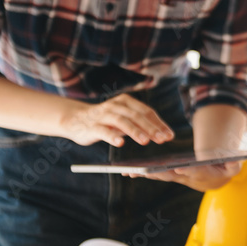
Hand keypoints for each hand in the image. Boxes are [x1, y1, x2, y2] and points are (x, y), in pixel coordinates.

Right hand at [60, 94, 174, 146]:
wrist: (76, 119)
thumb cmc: (106, 121)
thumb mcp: (125, 119)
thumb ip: (141, 124)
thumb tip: (164, 134)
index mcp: (126, 102)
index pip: (146, 112)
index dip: (159, 124)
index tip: (170, 135)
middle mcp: (115, 105)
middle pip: (136, 116)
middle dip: (151, 128)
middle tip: (162, 139)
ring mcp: (103, 115)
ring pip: (121, 121)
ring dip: (135, 131)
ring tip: (145, 141)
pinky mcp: (92, 126)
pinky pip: (103, 131)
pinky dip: (112, 137)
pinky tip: (120, 143)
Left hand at [130, 159, 240, 191]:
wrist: (217, 177)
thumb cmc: (226, 167)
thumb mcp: (234, 166)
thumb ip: (234, 165)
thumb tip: (235, 162)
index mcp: (204, 175)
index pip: (195, 173)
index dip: (188, 171)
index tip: (180, 168)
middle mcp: (188, 178)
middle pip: (173, 176)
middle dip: (159, 173)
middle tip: (145, 171)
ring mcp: (178, 177)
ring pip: (161, 176)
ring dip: (146, 175)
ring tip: (131, 172)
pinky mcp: (171, 174)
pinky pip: (156, 174)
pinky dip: (144, 173)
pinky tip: (130, 172)